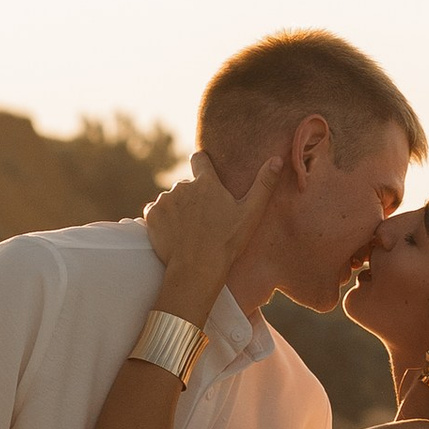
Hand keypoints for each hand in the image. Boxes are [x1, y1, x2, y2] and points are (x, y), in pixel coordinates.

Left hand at [142, 149, 283, 305]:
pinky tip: (174, 235)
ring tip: (189, 231)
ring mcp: (165, 200)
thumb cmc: (227, 242)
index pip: (199, 159)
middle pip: (186, 186)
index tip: (204, 173)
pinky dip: (162, 221)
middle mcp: (183, 186)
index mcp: (206, 182)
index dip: (201, 164)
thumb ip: (264, 184)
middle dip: (192, 198)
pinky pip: (155, 213)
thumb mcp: (251, 213)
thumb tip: (277, 159)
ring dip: (177, 210)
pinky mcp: (151, 215)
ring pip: (171, 200)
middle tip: (202, 221)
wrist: (197, 269)